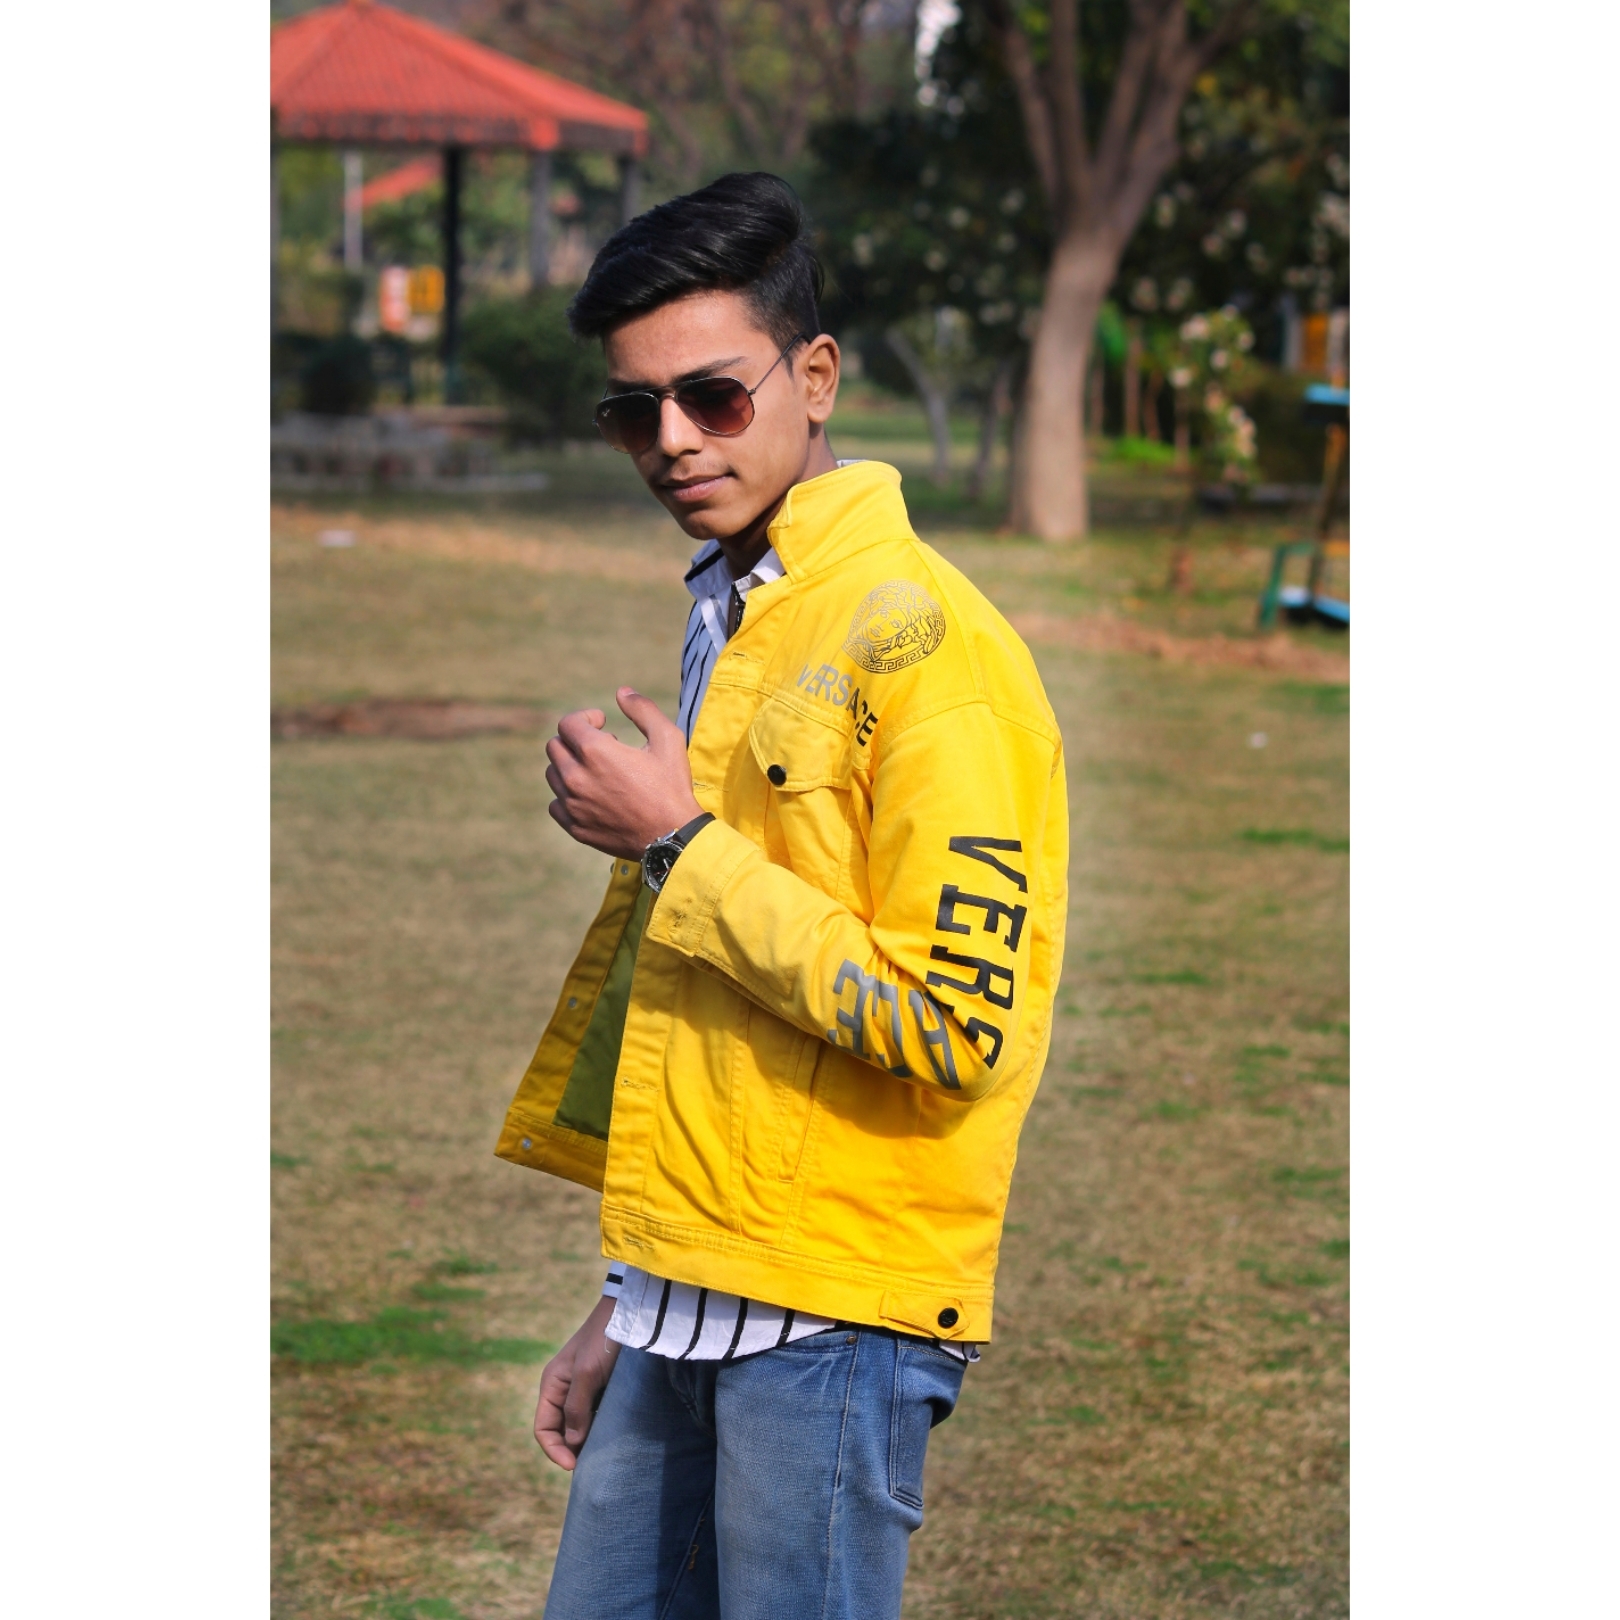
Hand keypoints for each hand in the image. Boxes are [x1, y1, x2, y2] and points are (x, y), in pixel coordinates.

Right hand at [534, 1294, 621, 1469]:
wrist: (629, 1313)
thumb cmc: (604, 1339)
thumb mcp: (587, 1373)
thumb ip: (577, 1408)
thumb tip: (572, 1444)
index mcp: (552, 1385)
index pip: (543, 1429)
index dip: (554, 1450)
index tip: (574, 1466)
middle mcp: (564, 1389)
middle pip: (560, 1431)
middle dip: (571, 1449)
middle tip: (592, 1464)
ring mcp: (583, 1389)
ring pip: (579, 1425)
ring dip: (587, 1440)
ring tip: (604, 1453)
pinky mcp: (602, 1388)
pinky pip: (595, 1415)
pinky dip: (600, 1428)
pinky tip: (614, 1435)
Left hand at [544, 688, 703, 859]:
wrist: (673, 837)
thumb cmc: (671, 786)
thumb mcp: (668, 738)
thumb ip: (643, 709)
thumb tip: (622, 692)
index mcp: (595, 751)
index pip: (567, 723)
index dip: (585, 718)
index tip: (603, 723)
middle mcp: (576, 776)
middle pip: (555, 746)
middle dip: (576, 740)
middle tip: (602, 747)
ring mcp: (572, 804)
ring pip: (553, 774)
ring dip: (570, 766)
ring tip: (597, 771)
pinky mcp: (575, 827)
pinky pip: (556, 803)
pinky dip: (568, 795)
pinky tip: (590, 795)